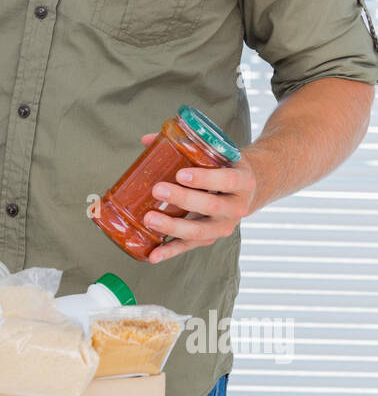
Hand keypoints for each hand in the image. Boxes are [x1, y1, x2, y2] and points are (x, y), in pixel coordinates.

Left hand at [138, 132, 257, 263]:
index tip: (181, 174)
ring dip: (173, 226)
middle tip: (158, 190)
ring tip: (150, 219)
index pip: (226, 180)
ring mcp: (225, 226)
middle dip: (183, 198)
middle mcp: (238, 206)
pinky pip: (190, 246)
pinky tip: (153, 255)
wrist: (248, 188)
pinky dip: (170, 251)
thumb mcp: (217, 153)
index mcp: (243, 181)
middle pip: (211, 206)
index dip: (204, 178)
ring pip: (200, 231)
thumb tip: (147, 140)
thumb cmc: (226, 167)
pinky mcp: (211, 238)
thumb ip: (186, 145)